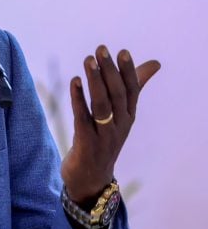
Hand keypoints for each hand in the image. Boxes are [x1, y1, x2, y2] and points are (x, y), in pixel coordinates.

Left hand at [60, 45, 159, 207]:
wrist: (91, 179)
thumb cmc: (103, 140)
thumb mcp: (120, 115)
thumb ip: (133, 88)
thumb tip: (154, 64)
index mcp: (128, 117)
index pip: (132, 91)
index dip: (128, 71)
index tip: (122, 51)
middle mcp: (119, 125)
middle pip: (117, 95)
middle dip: (110, 71)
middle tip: (101, 49)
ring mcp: (104, 136)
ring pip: (102, 105)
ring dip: (95, 81)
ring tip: (88, 61)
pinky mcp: (87, 143)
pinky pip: (82, 118)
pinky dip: (78, 99)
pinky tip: (74, 82)